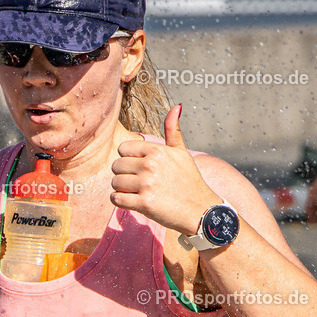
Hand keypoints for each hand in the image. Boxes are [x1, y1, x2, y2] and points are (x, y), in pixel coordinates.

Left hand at [111, 105, 220, 235]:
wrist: (201, 211)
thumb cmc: (190, 181)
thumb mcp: (182, 153)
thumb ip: (173, 131)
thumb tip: (177, 106)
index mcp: (156, 151)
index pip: (123, 149)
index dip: (129, 159)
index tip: (140, 168)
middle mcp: (150, 165)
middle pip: (116, 166)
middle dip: (124, 175)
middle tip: (140, 182)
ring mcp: (146, 184)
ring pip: (114, 183)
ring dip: (122, 189)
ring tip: (137, 192)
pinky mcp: (144, 203)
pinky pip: (116, 199)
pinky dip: (120, 201)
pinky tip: (133, 201)